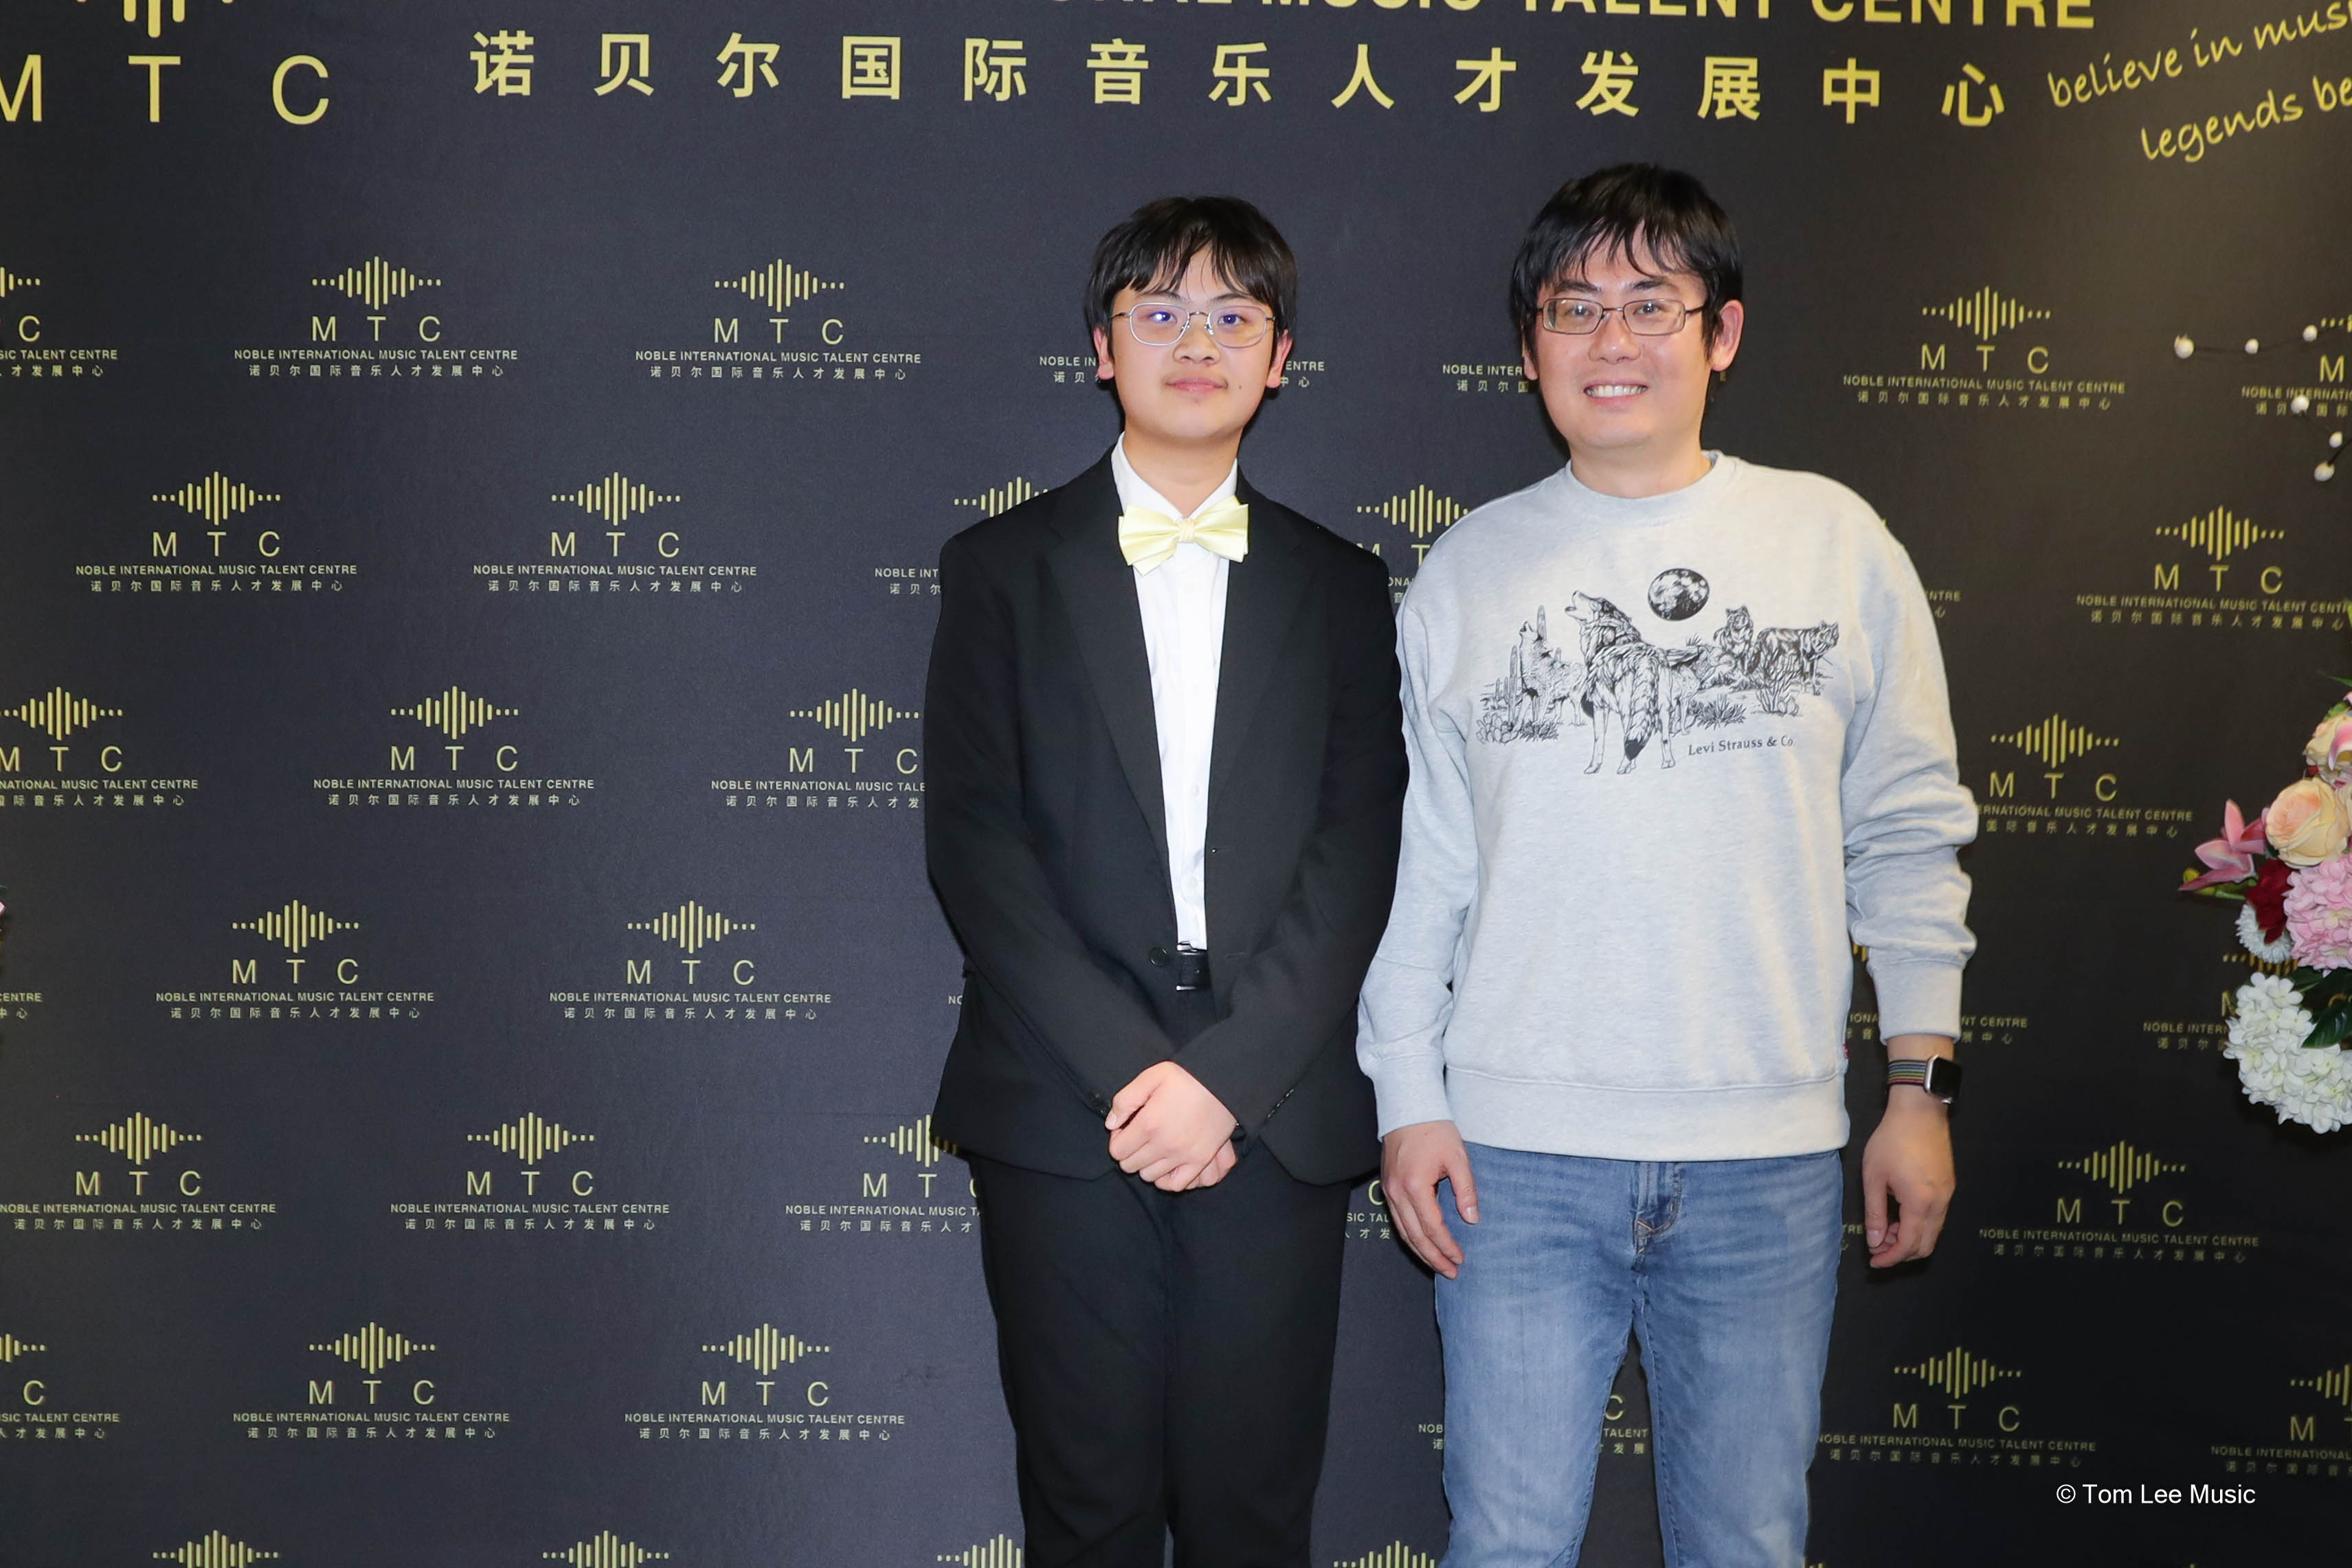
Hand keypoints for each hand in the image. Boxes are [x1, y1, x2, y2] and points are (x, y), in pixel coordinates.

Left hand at [1107, 1061, 1238, 1191]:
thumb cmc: (1186, 1077)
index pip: (1117, 1150)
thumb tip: (1111, 1124)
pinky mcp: (1200, 1161)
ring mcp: (1183, 1156)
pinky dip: (1165, 1179)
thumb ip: (1125, 1100)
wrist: (1223, 1082)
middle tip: (1139, 1136)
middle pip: (1130, 1165)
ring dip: (1146, 1163)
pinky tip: (1165, 1164)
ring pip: (1149, 1176)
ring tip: (1153, 1147)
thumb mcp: (1150, 1076)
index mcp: (1149, 1124)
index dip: (1117, 1139)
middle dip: (1129, 1151)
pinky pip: (1175, 1184)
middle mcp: (1164, 1144)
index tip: (1126, 1128)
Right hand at [1382, 1121, 1477, 1278]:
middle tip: (1450, 1272)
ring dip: (1420, 1251)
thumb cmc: (1434, 1129)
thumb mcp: (1458, 1158)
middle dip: (1433, 1258)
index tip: (1460, 1259)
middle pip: (1414, 1236)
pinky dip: (1409, 1236)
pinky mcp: (1387, 1185)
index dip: (1447, 1247)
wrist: (1408, 1108)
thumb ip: (1465, 1190)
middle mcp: (1398, 1192)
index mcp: (1416, 1186)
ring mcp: (1389, 1190)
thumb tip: (1472, 1219)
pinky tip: (1420, 1243)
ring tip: (1437, 1264)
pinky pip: (1397, 1219)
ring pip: (1403, 1231)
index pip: (1433, 1228)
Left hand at [1860, 1088, 1953, 1267]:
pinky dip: (1919, 1224)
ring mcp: (1948, 1195)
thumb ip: (1875, 1213)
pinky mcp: (1949, 1186)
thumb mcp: (1874, 1177)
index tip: (1874, 1261)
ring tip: (1885, 1229)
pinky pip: (1936, 1217)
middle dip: (1901, 1253)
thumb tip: (1875, 1241)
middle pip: (1926, 1245)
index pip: (1908, 1245)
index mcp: (1921, 1203)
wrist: (1920, 1112)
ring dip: (1910, 1238)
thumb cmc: (1891, 1140)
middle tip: (1878, 1247)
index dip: (1890, 1258)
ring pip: (1933, 1232)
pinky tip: (1899, 1214)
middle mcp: (1940, 1204)